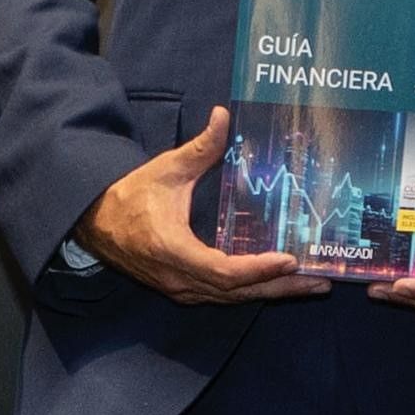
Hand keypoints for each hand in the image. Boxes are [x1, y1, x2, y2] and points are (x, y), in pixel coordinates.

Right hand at [73, 107, 325, 305]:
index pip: (224, 271)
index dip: (258, 269)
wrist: (95, 223)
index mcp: (173, 250)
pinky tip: (276, 283)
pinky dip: (251, 291)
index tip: (289, 260)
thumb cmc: (130, 195)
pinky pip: (222, 297)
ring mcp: (180, 288)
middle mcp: (179, 278)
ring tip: (309, 284)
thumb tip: (222, 115)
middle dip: (281, 288)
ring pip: (232, 299)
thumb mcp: (166, 169)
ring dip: (271, 293)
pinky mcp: (182, 290)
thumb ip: (199, 148)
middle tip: (320, 281)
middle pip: (237, 293)